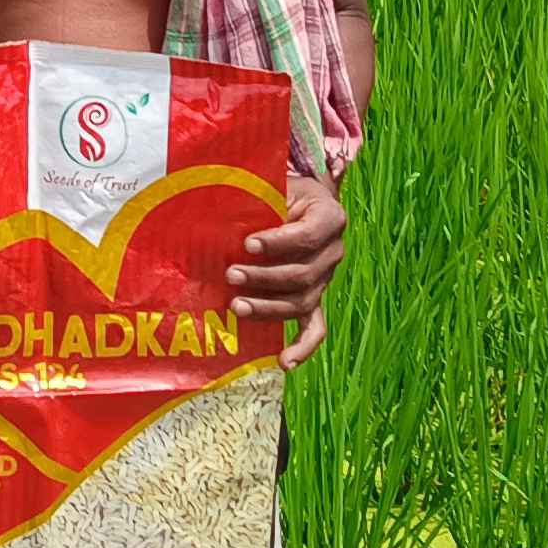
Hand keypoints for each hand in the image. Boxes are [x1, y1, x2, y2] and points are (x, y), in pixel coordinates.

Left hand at [230, 174, 346, 366]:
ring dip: (269, 307)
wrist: (299, 202)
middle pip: (303, 274)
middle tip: (230, 274)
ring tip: (237, 306)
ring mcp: (325, 279)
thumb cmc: (278, 191)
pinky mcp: (314, 298)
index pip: (308, 236)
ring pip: (302, 301)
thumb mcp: (273, 186)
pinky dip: (302, 346)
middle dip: (264, 277)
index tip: (247, 244)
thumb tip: (213, 215)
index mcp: (330, 217)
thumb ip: (255, 200)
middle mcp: (334, 251)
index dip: (278, 243)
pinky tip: (285, 362)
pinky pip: (314, 327)